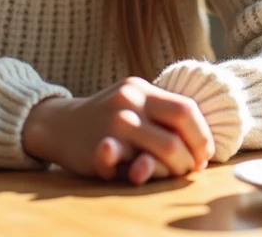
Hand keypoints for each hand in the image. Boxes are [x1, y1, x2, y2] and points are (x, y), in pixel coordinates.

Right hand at [22, 76, 213, 184]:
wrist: (57, 125)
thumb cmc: (105, 120)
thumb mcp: (130, 105)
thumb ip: (160, 118)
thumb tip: (201, 148)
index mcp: (141, 89)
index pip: (186, 107)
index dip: (201, 134)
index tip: (203, 153)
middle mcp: (129, 101)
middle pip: (180, 126)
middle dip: (192, 153)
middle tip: (191, 167)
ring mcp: (114, 124)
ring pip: (165, 148)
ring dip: (175, 167)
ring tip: (170, 173)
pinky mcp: (101, 149)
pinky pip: (132, 165)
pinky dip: (141, 172)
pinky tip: (139, 172)